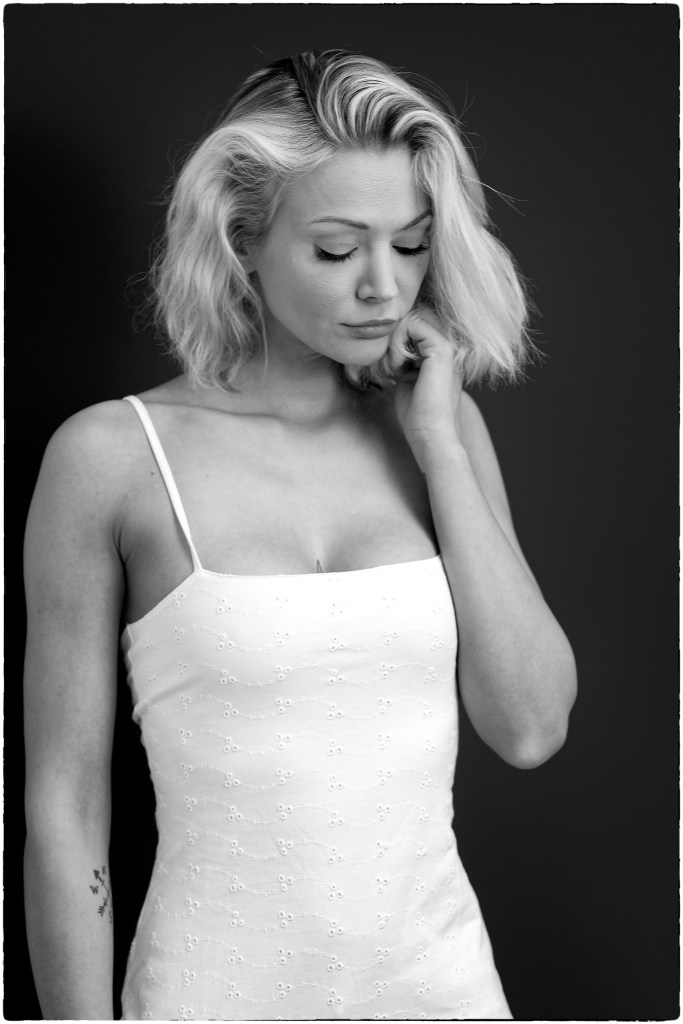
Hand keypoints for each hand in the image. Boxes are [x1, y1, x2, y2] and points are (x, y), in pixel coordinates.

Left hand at [390, 307, 465, 468]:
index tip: (389, 365)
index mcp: (443, 355)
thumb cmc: (417, 416)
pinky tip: (397, 367)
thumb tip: (389, 342)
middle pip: (415, 317)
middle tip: (388, 364)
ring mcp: (449, 346)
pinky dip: (397, 344)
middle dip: (394, 336)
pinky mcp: (442, 349)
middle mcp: (449, 347)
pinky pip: (413, 324)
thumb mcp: (406, 379)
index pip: (416, 325)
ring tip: (392, 366)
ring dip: (394, 340)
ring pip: (413, 318)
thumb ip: (403, 359)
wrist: (430, 436)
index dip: (396, 338)